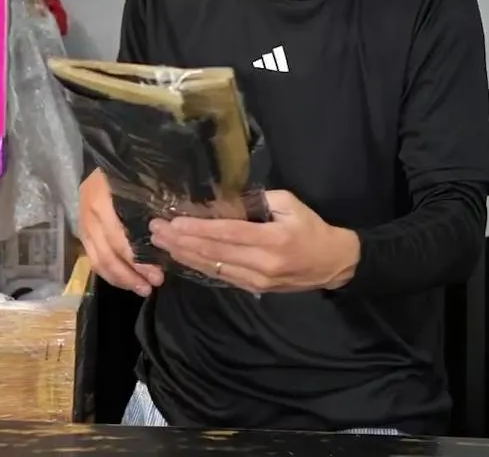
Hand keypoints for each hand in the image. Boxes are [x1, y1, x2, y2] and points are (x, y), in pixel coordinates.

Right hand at [78, 169, 163, 295]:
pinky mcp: (82, 230)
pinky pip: (94, 258)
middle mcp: (89, 216)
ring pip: (97, 261)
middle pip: (106, 256)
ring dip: (120, 279)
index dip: (137, 260)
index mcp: (102, 202)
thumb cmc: (127, 164)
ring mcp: (83, 224)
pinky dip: (110, 272)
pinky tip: (126, 279)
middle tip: (152, 286)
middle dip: (130, 275)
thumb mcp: (141, 177)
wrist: (102, 149)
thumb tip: (174, 227)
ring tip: (141, 289)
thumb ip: (153, 199)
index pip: (118, 240)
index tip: (158, 274)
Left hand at [149, 190, 358, 292]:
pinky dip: (198, 266)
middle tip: (155, 230)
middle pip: (214, 253)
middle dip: (181, 241)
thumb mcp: (290, 204)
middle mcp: (262, 263)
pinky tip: (182, 256)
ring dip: (184, 255)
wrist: (332, 264)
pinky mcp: (253, 289)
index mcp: (273, 239)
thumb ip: (258, 201)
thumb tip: (223, 200)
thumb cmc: (311, 228)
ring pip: (213, 267)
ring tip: (160, 243)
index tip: (173, 222)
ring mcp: (256, 280)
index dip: (198, 229)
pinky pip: (220, 276)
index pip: (228, 234)